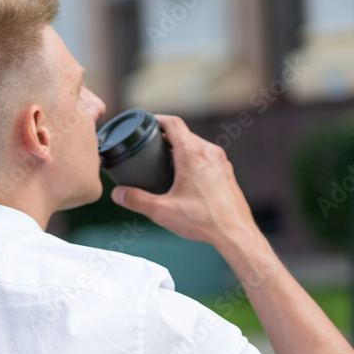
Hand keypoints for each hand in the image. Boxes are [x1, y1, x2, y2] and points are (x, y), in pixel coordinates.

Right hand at [110, 114, 259, 251]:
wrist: (235, 234)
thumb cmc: (202, 220)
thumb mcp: (161, 211)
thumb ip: (136, 200)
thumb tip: (117, 193)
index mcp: (192, 153)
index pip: (173, 123)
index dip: (157, 119)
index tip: (147, 123)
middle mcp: (209, 152)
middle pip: (184, 135)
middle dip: (166, 139)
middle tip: (150, 148)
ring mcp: (221, 162)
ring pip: (197, 146)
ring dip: (181, 150)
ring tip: (166, 163)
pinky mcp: (227, 174)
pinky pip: (207, 159)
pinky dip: (194, 161)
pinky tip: (186, 179)